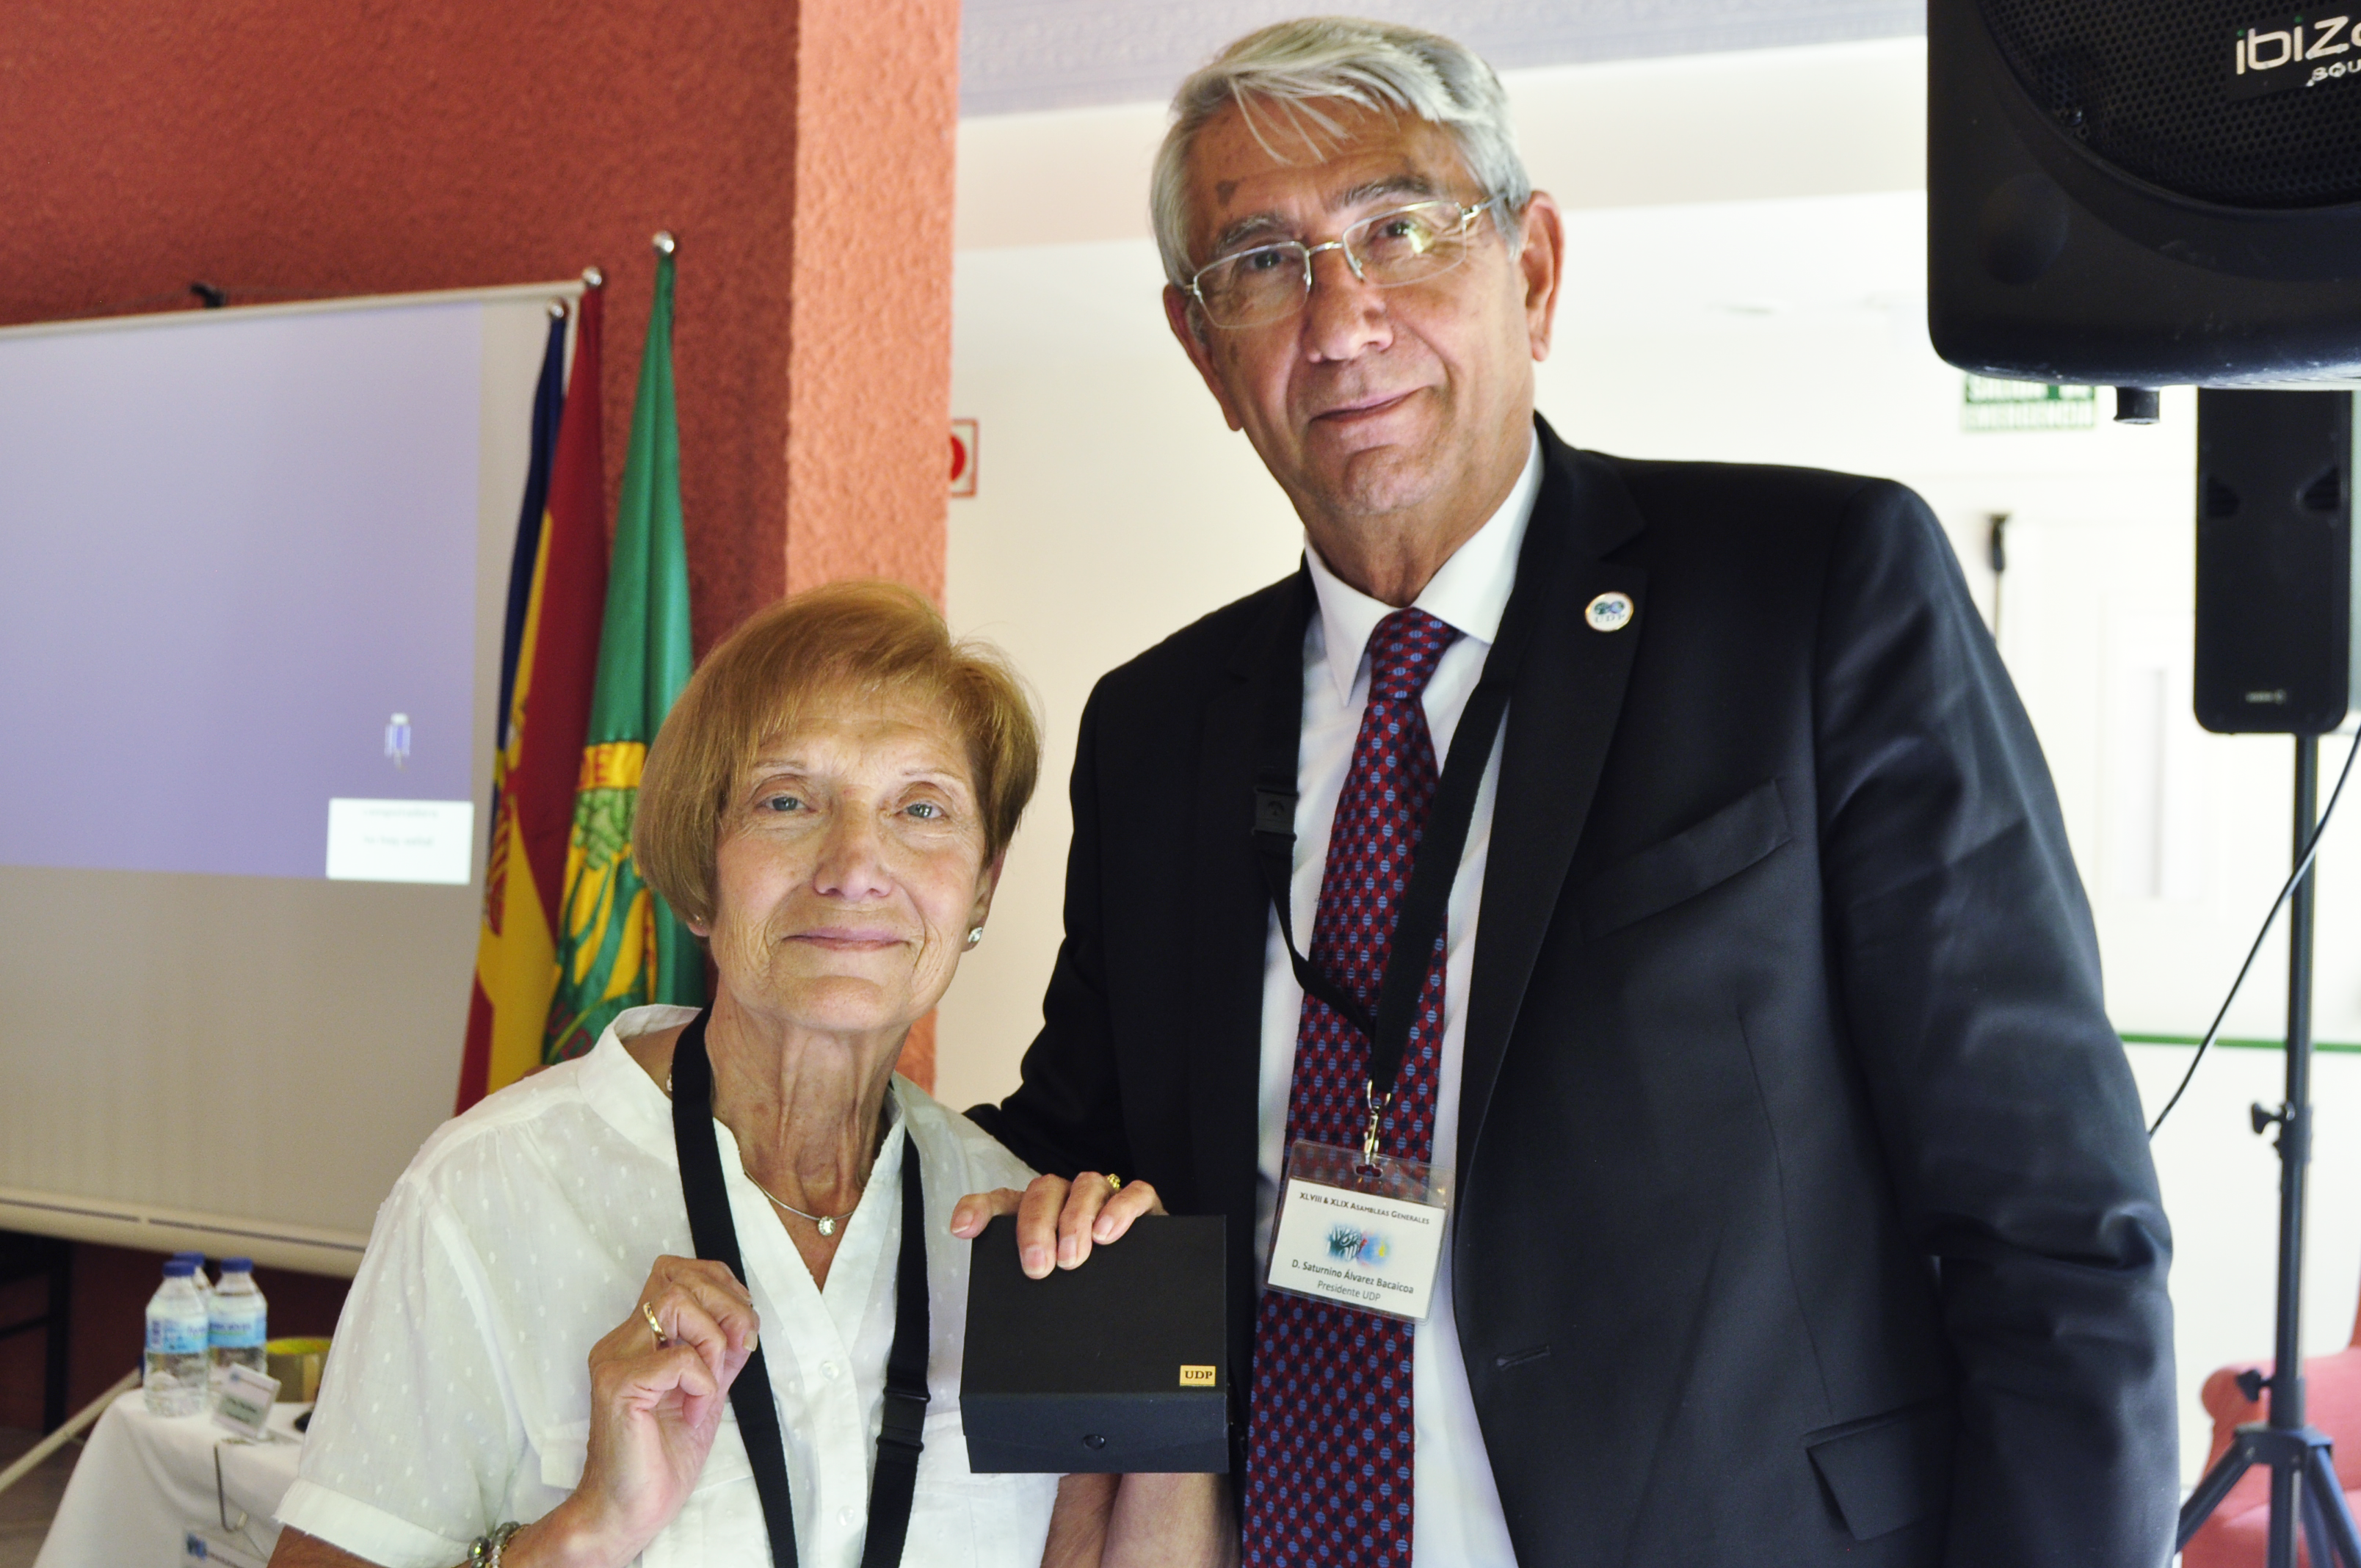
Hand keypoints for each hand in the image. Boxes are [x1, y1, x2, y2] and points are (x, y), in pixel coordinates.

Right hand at [532, 1257, 759, 1566]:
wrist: (628, 1511)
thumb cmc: (661, 1458)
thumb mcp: (705, 1392)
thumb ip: (720, 1354)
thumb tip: (746, 1321)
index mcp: (637, 1338)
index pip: (673, 1271)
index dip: (718, 1283)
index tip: (741, 1327)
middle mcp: (619, 1342)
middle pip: (676, 1278)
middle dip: (726, 1305)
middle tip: (740, 1349)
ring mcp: (614, 1361)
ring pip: (674, 1302)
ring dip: (712, 1339)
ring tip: (712, 1383)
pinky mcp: (618, 1387)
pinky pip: (679, 1358)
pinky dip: (703, 1380)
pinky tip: (695, 1411)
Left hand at [950, 1171, 1162, 1278]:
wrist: (1139, 1290)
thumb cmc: (1085, 1288)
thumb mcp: (1050, 1290)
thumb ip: (1025, 1291)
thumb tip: (1005, 1329)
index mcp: (1037, 1215)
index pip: (1001, 1201)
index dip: (979, 1209)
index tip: (964, 1230)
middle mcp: (1068, 1200)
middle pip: (1044, 1190)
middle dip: (1037, 1226)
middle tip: (1038, 1265)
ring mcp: (1104, 1199)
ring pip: (1086, 1185)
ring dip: (1076, 1219)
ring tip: (1073, 1257)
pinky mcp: (1142, 1205)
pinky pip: (1135, 1192)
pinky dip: (1121, 1209)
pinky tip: (1108, 1233)